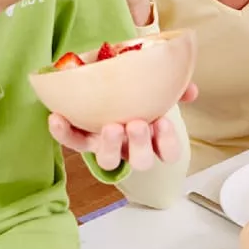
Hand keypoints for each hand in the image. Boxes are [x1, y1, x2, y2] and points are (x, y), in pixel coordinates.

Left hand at [48, 83, 198, 170]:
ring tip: (110, 126)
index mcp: (153, 137)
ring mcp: (106, 145)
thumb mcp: (159, 91)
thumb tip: (190, 91)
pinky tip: (57, 117)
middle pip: (140, 161)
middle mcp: (131, 147)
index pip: (167, 153)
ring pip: (107, 160)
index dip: (167, 144)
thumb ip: (176, 89)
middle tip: (137, 124)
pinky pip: (72, 142)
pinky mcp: (82, 139)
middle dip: (140, 145)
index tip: (163, 124)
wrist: (109, 88)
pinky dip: (63, 132)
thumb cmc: (140, 95)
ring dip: (109, 145)